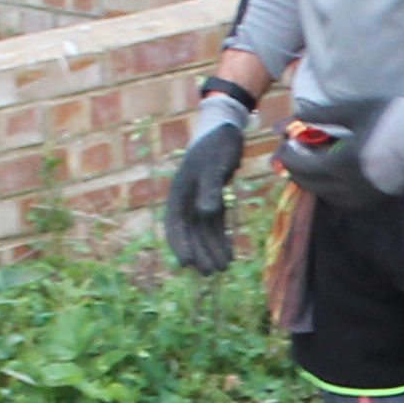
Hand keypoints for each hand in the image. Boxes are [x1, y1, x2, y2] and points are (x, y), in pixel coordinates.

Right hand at [164, 105, 243, 273]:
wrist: (226, 130)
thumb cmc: (217, 146)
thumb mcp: (214, 165)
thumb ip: (209, 188)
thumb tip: (205, 212)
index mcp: (179, 192)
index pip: (174, 224)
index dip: (179, 244)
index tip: (186, 263)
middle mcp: (186, 200)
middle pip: (190, 232)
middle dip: (198, 252)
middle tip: (210, 272)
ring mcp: (199, 201)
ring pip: (203, 232)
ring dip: (211, 250)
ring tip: (222, 268)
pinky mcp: (213, 201)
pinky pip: (215, 225)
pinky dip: (220, 239)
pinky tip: (229, 254)